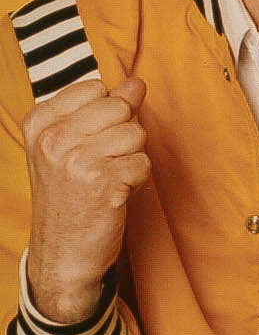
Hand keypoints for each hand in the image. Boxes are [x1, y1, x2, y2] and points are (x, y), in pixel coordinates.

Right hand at [23, 77, 148, 321]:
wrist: (64, 252)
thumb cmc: (71, 195)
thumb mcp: (71, 145)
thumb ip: (102, 109)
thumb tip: (137, 82)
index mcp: (40, 123)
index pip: (97, 89)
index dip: (106, 115)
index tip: (87, 143)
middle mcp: (54, 139)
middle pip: (121, 108)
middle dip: (123, 136)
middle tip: (101, 164)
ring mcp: (77, 161)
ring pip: (136, 134)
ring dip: (131, 159)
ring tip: (107, 180)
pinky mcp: (105, 184)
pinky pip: (144, 163)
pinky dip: (137, 181)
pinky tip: (114, 195)